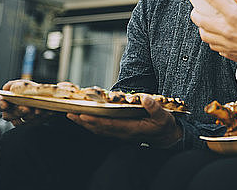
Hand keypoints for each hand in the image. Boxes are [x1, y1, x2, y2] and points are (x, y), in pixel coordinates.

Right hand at [0, 80, 55, 126]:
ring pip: (23, 121)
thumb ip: (15, 85)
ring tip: (38, 110)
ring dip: (31, 116)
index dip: (2, 105)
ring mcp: (21, 119)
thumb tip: (9, 89)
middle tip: (25, 108)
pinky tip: (46, 111)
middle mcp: (11, 112)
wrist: (44, 95)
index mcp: (6, 101)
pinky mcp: (32, 122)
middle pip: (10, 115)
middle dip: (18, 112)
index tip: (6, 105)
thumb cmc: (29, 89)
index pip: (0, 104)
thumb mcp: (22, 84)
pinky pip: (36, 122)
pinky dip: (41, 117)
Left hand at [67, 95, 182, 147]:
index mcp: (132, 128)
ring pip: (98, 130)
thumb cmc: (164, 126)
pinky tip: (85, 119)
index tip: (84, 114)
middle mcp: (123, 132)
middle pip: (99, 128)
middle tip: (71, 113)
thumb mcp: (163, 116)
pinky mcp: (119, 131)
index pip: (110, 125)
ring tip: (72, 115)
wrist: (165, 137)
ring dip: (85, 124)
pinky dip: (91, 124)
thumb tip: (145, 99)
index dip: (96, 120)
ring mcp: (120, 133)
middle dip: (84, 121)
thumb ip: (154, 108)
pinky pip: (102, 129)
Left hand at [190, 0, 236, 71]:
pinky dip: (212, 39)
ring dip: (202, 27)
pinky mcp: (231, 53)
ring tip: (206, 21)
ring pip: (205, 36)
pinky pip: (214, 46)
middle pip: (201, 20)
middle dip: (195, 12)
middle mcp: (227, 30)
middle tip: (196, 8)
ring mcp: (227, 44)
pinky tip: (217, 34)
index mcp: (235, 15)